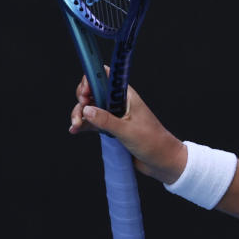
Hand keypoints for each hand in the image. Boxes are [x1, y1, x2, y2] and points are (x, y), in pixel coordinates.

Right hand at [69, 72, 186, 184]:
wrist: (162, 161)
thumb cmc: (153, 142)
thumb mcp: (127, 131)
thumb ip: (106, 120)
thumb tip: (86, 110)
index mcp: (126, 95)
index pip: (106, 77)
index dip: (92, 80)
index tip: (85, 94)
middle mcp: (119, 102)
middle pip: (94, 91)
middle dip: (82, 99)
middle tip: (80, 112)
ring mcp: (114, 115)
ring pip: (91, 107)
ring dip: (80, 114)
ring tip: (75, 125)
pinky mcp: (111, 128)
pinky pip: (93, 122)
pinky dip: (83, 124)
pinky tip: (75, 130)